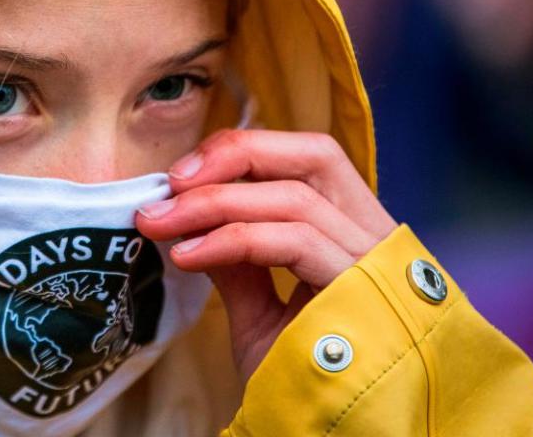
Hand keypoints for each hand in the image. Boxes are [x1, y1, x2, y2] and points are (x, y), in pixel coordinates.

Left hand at [135, 129, 397, 382]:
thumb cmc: (305, 381)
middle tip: (172, 180)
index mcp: (352, 232)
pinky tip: (188, 255)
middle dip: (236, 154)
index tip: (180, 174)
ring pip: (294, 198)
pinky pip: (293, 242)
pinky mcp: (362, 290)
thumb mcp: (261, 314)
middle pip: (313, 156)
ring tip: (159, 222)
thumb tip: (194, 221)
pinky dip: (231, 239)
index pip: (307, 160)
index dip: (245, 151)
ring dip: (214, 202)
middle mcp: (372, 235)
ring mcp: (372, 262)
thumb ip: (239, 264)